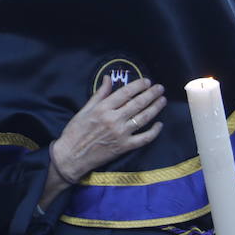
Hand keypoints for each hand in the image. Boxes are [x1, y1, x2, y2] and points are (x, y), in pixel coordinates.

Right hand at [52, 77, 166, 182]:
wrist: (71, 157)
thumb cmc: (75, 132)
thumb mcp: (85, 110)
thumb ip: (99, 94)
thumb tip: (108, 78)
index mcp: (103, 108)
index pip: (125, 93)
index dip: (138, 85)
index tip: (146, 81)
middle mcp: (114, 120)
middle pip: (138, 103)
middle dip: (151, 94)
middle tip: (160, 88)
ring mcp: (121, 134)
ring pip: (143, 118)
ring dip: (155, 108)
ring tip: (162, 100)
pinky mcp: (124, 147)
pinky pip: (144, 138)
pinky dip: (154, 131)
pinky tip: (159, 124)